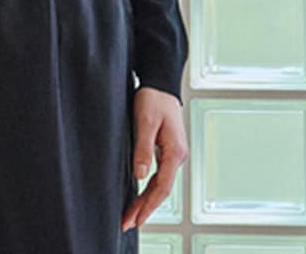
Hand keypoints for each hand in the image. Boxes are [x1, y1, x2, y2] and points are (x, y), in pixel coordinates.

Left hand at [121, 86, 188, 231]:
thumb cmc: (153, 98)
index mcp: (175, 152)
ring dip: (146, 200)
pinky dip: (149, 188)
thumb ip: (142, 149)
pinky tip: (140, 195)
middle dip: (145, 208)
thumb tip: (140, 176)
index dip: (148, 206)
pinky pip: (159, 175)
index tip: (135, 219)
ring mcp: (173, 154)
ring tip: (131, 215)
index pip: (161, 187)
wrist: (161, 82)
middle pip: (161, 190)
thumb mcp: (145, 121)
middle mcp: (177, 156)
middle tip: (127, 223)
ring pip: (160, 184)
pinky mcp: (167, 149)